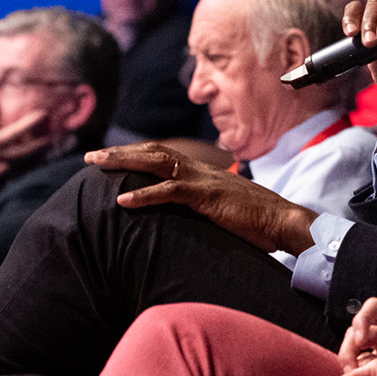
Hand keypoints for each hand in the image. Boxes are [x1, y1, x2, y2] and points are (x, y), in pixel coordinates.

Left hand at [84, 143, 319, 254]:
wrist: (285, 223)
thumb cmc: (258, 222)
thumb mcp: (225, 210)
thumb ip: (205, 207)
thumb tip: (188, 215)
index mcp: (204, 172)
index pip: (164, 156)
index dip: (136, 155)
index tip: (112, 158)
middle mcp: (201, 170)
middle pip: (154, 152)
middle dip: (120, 153)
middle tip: (92, 156)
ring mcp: (204, 181)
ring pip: (157, 162)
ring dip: (124, 163)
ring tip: (97, 165)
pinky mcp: (208, 197)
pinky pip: (171, 191)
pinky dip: (144, 195)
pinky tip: (123, 201)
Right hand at [334, 297, 376, 375]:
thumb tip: (371, 366)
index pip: (376, 308)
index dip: (362, 318)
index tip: (359, 340)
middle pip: (358, 328)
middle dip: (349, 348)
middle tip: (350, 371)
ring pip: (354, 345)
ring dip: (348, 361)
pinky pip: (358, 361)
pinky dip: (352, 372)